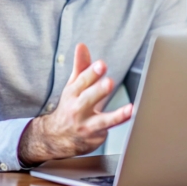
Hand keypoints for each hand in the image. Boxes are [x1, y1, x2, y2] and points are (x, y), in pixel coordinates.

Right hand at [18, 43, 132, 165]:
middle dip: (98, 91)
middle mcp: (77, 110)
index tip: (102, 64)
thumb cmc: (69, 107)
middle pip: (88, 99)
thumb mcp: (72, 87)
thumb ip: (81, 67)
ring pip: (102, 121)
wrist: (56, 138)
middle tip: (109, 82)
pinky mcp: (95, 139)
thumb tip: (82, 45)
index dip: (92, 72)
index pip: (81, 81)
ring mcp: (86, 126)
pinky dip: (117, 126)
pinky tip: (130, 118)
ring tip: (129, 110)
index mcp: (72, 94)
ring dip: (116, 116)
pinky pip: (107, 132)